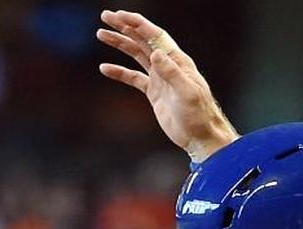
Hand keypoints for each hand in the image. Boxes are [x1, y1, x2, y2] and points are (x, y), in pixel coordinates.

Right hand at [97, 9, 237, 161]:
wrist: (201, 137)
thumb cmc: (200, 115)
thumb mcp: (187, 93)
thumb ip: (172, 73)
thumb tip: (156, 53)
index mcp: (178, 62)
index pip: (155, 36)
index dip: (138, 24)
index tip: (120, 16)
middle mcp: (168, 66)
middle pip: (143, 40)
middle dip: (125, 27)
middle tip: (105, 16)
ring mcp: (160, 79)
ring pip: (136, 55)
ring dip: (120, 43)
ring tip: (101, 34)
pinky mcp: (154, 93)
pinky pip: (134, 78)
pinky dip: (120, 72)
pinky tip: (105, 68)